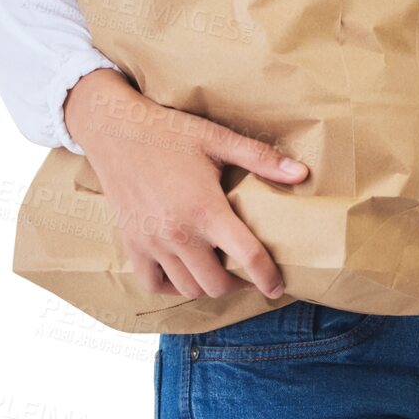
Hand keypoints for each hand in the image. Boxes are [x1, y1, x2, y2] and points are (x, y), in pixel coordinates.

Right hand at [63, 69, 308, 299]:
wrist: (116, 130)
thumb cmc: (170, 132)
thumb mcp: (218, 139)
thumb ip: (261, 159)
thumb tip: (302, 173)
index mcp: (205, 210)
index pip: (246, 257)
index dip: (268, 276)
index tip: (277, 287)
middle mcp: (178, 234)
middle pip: (216, 284)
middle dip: (238, 284)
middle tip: (248, 272)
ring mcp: (152, 243)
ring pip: (187, 288)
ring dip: (208, 284)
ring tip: (220, 269)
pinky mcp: (132, 244)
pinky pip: (153, 284)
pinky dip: (171, 285)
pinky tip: (185, 270)